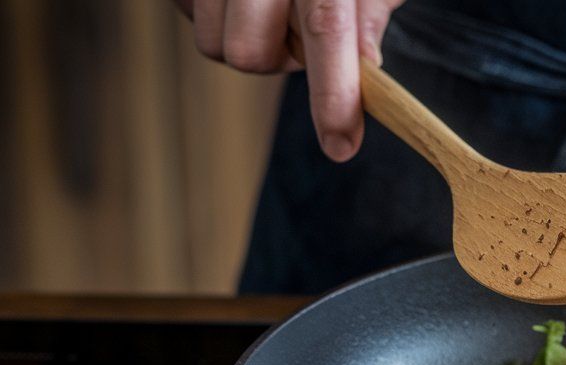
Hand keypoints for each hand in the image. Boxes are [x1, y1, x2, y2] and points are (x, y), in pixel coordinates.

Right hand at [175, 0, 405, 160]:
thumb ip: (370, 10)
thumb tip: (367, 70)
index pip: (325, 31)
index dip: (333, 96)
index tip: (342, 146)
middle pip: (249, 52)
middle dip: (278, 62)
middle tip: (303, 38)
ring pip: (215, 43)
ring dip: (249, 42)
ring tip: (274, 8)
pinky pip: (190, 15)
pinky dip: (219, 16)